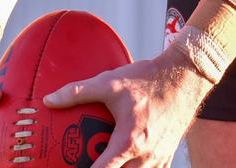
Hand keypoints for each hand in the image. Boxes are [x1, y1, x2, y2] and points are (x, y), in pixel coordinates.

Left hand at [44, 46, 212, 166]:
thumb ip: (78, 92)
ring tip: (105, 163)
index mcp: (129, 142)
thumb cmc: (148, 79)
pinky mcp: (166, 157)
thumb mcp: (110, 82)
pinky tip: (126, 162)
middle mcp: (145, 157)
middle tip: (86, 162)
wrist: (185, 77)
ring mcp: (158, 159)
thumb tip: (50, 100)